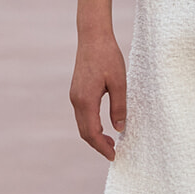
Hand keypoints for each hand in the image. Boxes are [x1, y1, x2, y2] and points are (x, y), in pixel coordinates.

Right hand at [70, 33, 127, 160]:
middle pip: (84, 132)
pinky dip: (91, 125)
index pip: (92, 133)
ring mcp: (75, 96)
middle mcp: (76, 100)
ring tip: (110, 141)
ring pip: (82, 124)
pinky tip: (103, 126)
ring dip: (94, 135)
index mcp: (86, 100)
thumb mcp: (120, 83)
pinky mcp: (77, 91)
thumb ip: (119, 107)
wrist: (93, 37)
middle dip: (97, 145)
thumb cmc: (108, 57)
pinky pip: (82, 115)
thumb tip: (120, 129)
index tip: (113, 156)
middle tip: (113, 152)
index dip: (102, 147)